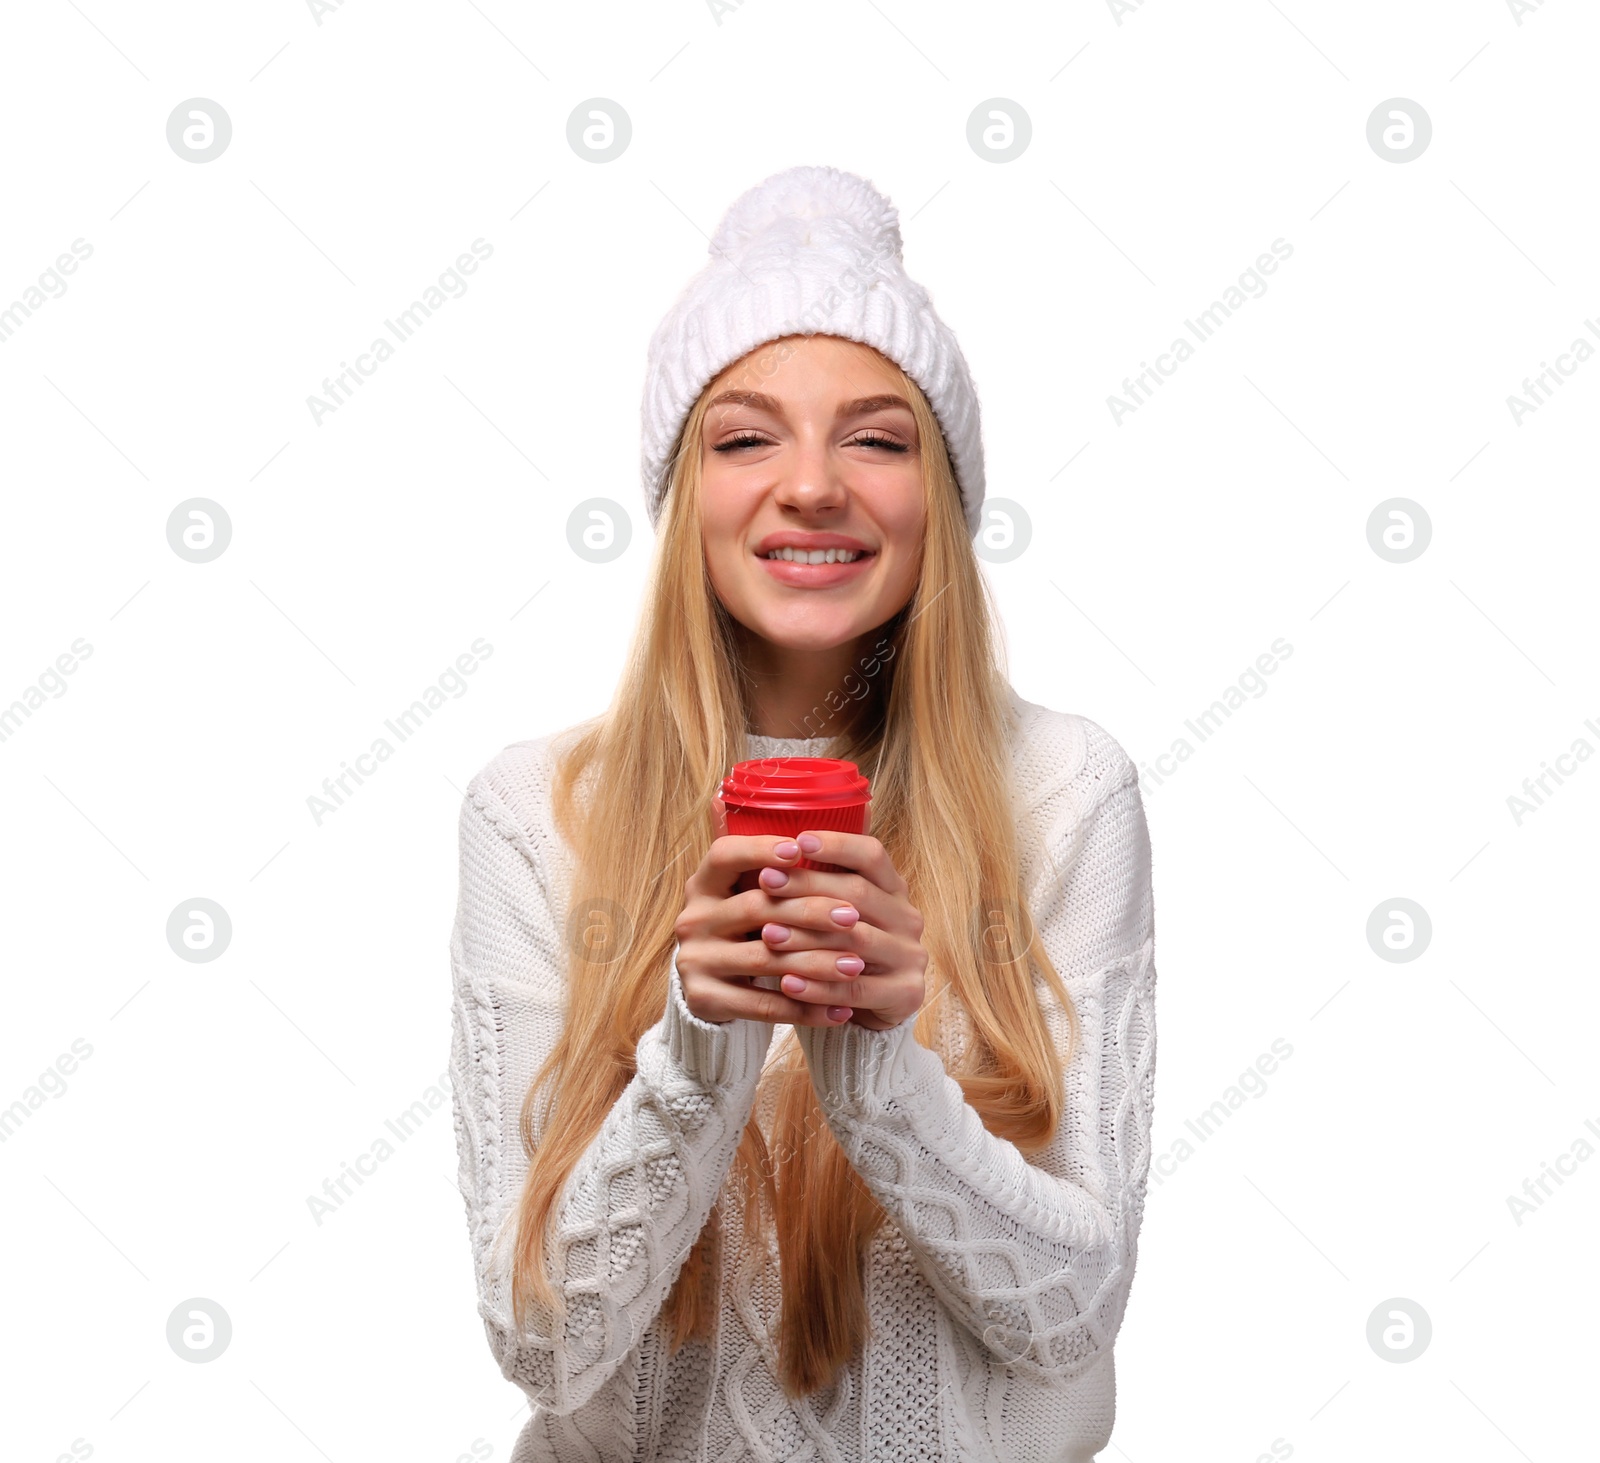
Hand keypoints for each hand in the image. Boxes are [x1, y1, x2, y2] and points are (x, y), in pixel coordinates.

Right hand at [673, 800, 864, 1027]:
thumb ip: (782, 872)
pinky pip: (763, 1006)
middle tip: (853, 916)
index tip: (800, 849)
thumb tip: (838, 836)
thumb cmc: (750, 931)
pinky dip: (806, 1008)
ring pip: (763, 959)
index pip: (724, 855)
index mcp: (703, 885)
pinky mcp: (704, 999)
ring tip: (855, 965)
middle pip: (754, 908)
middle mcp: (693, 919)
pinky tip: (840, 1009)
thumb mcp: (753, 896)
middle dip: (808, 911)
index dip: (760, 849)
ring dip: (815, 963)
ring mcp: (694, 961)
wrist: (717, 992)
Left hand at [747, 824, 926, 1033]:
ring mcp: (910, 956)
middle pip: (858, 893)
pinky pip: (855, 989)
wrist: (868, 1009)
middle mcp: (907, 918)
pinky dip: (818, 986)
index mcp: (894, 889)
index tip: (797, 840)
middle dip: (807, 885)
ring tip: (767, 934)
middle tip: (765, 880)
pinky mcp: (906, 994)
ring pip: (855, 941)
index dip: (837, 844)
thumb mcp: (833, 914)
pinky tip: (786, 983)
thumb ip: (815, 886)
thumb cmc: (839, 951)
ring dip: (807, 937)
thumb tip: (767, 853)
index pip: (872, 855)